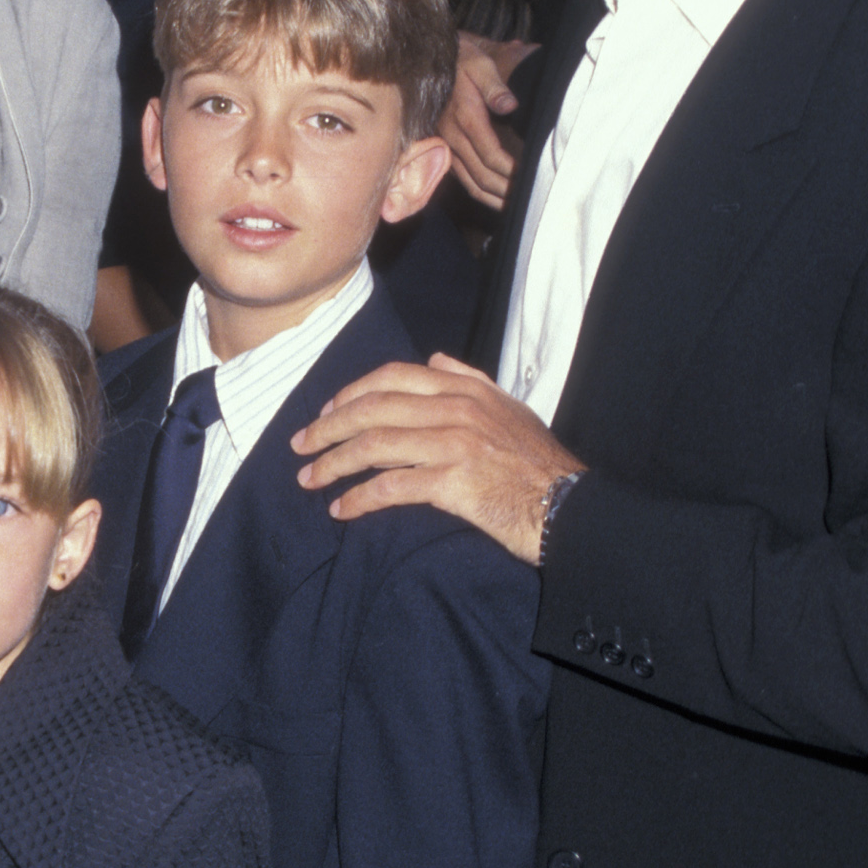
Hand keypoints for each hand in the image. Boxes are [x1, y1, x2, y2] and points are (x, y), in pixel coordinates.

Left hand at [292, 354, 580, 558]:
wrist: (566, 504)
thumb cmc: (537, 462)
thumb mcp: (508, 407)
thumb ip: (469, 379)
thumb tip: (435, 358)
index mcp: (464, 388)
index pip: (393, 377)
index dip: (351, 392)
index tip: (326, 412)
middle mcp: (455, 409)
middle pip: (373, 410)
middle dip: (328, 428)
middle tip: (300, 446)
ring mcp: (453, 444)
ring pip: (374, 446)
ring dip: (333, 463)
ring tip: (310, 479)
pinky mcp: (453, 482)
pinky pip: (391, 487)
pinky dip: (359, 498)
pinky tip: (342, 509)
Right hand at [442, 35, 527, 210]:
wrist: (432, 60)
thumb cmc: (462, 60)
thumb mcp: (480, 64)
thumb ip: (495, 86)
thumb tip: (510, 105)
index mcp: (465, 118)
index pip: (491, 155)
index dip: (512, 171)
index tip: (531, 177)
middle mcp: (452, 136)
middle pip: (481, 176)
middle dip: (505, 191)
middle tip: (528, 200)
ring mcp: (446, 145)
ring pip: (470, 182)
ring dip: (492, 198)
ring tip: (514, 207)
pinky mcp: (444, 149)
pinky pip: (461, 178)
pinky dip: (479, 192)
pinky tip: (495, 198)